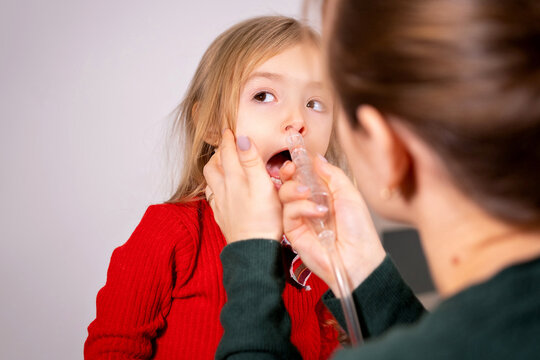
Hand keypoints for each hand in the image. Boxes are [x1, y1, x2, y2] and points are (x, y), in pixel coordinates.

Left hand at [203, 129, 281, 242]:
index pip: (228, 152)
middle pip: (214, 164)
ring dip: (215, 168)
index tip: (229, 129)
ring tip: (222, 164)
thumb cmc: (264, 219)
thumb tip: (242, 139)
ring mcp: (220, 203)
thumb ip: (251, 161)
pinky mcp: (222, 216)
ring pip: (210, 180)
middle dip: (219, 152)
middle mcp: (223, 189)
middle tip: (226, 145)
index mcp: (234, 178)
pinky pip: (212, 196)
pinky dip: (214, 187)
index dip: (229, 139)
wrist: (254, 249)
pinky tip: (221, 189)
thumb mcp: (263, 185)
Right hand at [278, 155, 385, 293]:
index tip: (297, 156)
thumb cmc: (358, 231)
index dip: (299, 165)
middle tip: (292, 169)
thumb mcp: (350, 195)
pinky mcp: (293, 231)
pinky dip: (301, 207)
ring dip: (295, 189)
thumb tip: (317, 158)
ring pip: (284, 194)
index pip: (305, 174)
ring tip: (309, 194)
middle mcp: (309, 204)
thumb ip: (333, 175)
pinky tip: (317, 212)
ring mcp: (300, 217)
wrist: (357, 259)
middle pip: (290, 182)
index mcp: (324, 194)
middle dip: (289, 173)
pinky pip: (288, 212)